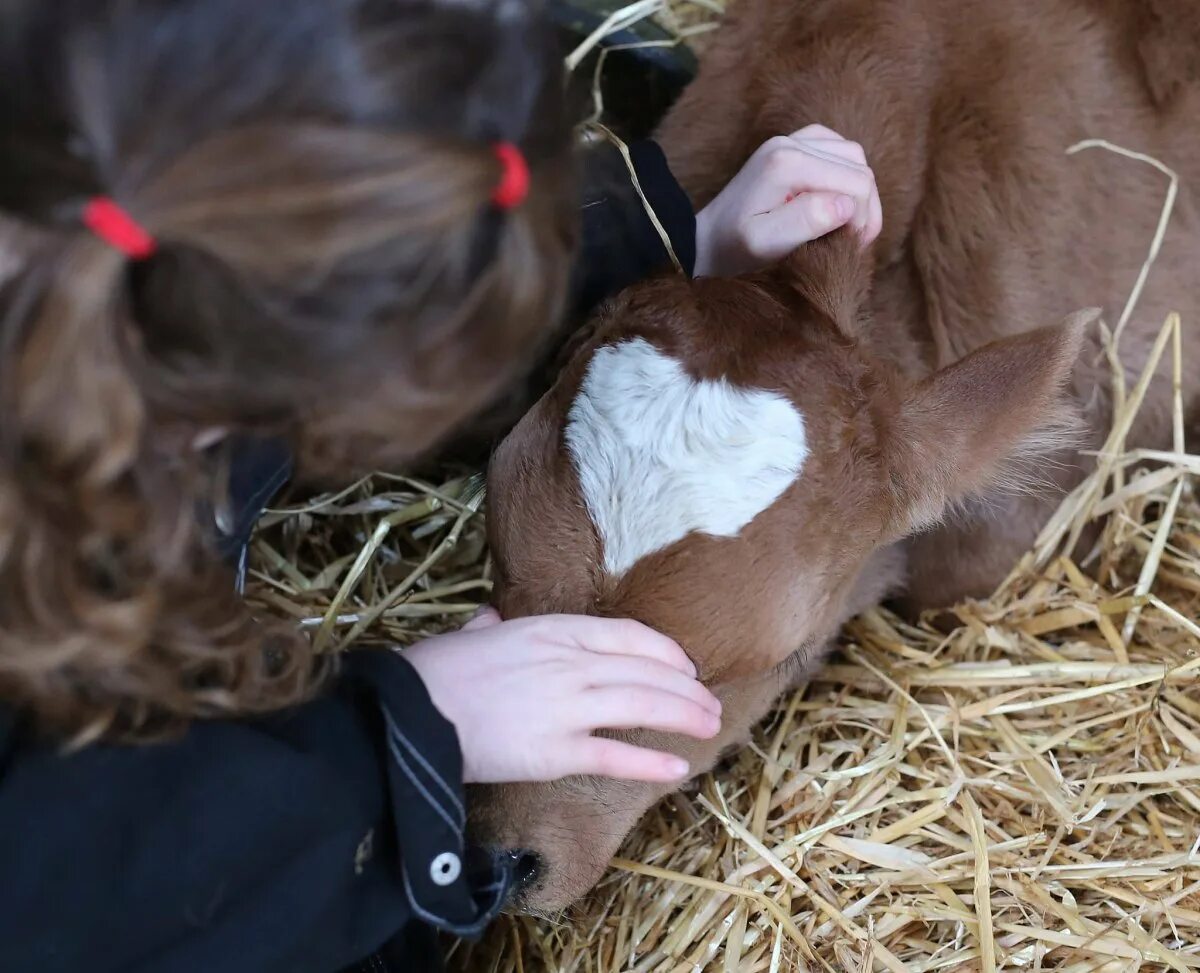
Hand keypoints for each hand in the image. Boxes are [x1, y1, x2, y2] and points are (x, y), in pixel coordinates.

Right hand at [404, 609, 721, 783]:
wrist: (409, 710)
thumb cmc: (434, 672)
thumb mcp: (471, 634)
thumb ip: (490, 626)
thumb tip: (490, 619)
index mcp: (551, 629)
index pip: (628, 635)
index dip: (665, 651)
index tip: (684, 665)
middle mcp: (568, 663)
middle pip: (646, 671)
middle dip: (686, 687)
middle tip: (710, 702)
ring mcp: (565, 706)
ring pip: (643, 706)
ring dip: (683, 716)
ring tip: (709, 725)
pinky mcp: (554, 752)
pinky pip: (615, 756)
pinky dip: (650, 762)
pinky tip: (676, 767)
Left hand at [693, 123, 882, 276]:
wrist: (708, 239)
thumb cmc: (733, 248)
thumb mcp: (765, 244)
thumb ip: (805, 221)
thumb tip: (846, 205)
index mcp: (786, 163)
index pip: (854, 183)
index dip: (863, 219)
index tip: (852, 247)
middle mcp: (790, 142)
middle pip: (859, 168)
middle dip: (865, 207)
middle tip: (856, 242)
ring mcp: (791, 140)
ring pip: (854, 157)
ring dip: (859, 193)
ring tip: (849, 227)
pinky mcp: (794, 145)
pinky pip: (839, 150)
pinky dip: (847, 175)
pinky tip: (838, 203)